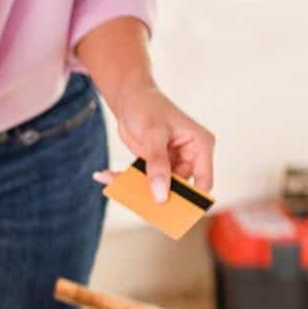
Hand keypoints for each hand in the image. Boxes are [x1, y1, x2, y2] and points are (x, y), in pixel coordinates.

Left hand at [93, 84, 214, 200]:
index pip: (204, 181)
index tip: (172, 211)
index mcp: (201, 146)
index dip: (192, 199)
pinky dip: (124, 179)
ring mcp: (170, 162)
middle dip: (157, 196)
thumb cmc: (148, 107)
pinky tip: (103, 175)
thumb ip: (157, 165)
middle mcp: (189, 156)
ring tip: (112, 181)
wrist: (130, 97)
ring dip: (135, 189)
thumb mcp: (153, 135)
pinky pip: (140, 179)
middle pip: (178, 188)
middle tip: (136, 202)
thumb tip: (161, 195)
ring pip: (157, 186)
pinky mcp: (153, 164)